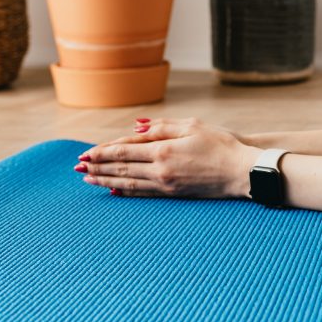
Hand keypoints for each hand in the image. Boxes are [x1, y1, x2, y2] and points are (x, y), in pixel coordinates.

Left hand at [75, 117, 258, 198]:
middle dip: (97, 167)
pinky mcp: (174, 194)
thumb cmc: (223, 144)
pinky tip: (115, 191)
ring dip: (105, 180)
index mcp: (163, 150)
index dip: (103, 152)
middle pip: (121, 168)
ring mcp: (167, 184)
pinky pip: (143, 194)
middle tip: (78, 167)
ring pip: (128, 183)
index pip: (124, 150)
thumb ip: (163, 126)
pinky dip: (125, 192)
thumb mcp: (194, 126)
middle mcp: (161, 169)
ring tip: (88, 179)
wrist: (243, 172)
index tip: (85, 153)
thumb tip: (135, 126)